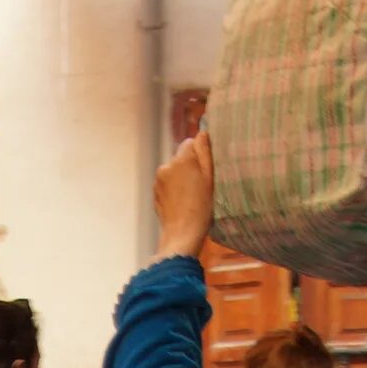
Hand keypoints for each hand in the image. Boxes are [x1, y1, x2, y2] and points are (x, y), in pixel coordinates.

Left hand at [153, 130, 215, 262]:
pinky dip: (175, 189)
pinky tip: (183, 202)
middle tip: (201, 184)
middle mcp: (167, 166)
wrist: (182, 235)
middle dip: (190, 166)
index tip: (206, 168)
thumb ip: (205, 152)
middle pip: (181, 157)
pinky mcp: (155, 192)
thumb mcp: (210, 178)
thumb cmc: (201, 208)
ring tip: (192, 196)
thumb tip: (202, 133)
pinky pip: (167, 183)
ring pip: (173, 170)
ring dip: (182, 177)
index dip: (200, 154)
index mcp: (182, 159)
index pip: (190, 142)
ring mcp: (159, 180)